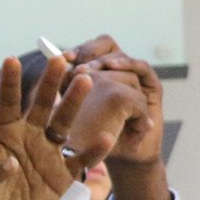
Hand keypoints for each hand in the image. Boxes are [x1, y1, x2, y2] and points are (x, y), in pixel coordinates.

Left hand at [0, 55, 91, 199]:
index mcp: (8, 130)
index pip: (10, 102)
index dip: (10, 83)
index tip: (10, 60)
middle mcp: (31, 135)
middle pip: (43, 104)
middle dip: (51, 82)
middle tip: (59, 58)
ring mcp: (50, 153)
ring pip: (64, 123)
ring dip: (74, 103)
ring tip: (84, 80)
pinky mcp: (63, 175)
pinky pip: (81, 161)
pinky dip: (93, 150)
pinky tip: (107, 136)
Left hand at [62, 36, 164, 168]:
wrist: (123, 153)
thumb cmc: (95, 137)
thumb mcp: (73, 117)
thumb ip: (63, 95)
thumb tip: (49, 74)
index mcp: (96, 72)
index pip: (87, 50)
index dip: (77, 50)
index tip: (64, 58)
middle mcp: (115, 70)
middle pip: (105, 45)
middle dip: (90, 52)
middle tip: (78, 66)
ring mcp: (133, 76)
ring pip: (120, 56)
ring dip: (104, 60)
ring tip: (90, 70)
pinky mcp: (150, 85)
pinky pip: (142, 68)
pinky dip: (129, 64)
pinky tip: (113, 66)